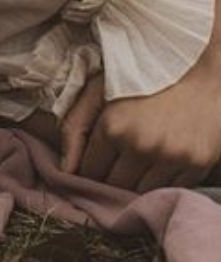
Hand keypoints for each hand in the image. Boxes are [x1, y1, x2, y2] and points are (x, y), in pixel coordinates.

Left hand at [61, 67, 220, 190]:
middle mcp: (142, 145)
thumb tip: (65, 170)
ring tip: (137, 160)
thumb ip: (75, 126)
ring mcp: (172, 157)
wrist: (195, 67)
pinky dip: (161, 181)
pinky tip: (159, 160)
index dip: (89, 167)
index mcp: (113, 126)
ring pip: (142, 193)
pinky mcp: (197, 164)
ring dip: (136, 182)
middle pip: (115, 187)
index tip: (94, 159)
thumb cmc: (139, 76)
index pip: (89, 172)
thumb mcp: (98, 89)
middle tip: (115, 162)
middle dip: (110, 177)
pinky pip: (170, 189)